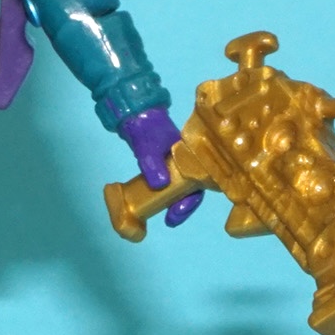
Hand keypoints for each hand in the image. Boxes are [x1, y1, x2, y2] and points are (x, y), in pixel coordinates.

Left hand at [117, 106, 202, 226]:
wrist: (136, 115)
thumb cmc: (146, 129)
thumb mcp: (148, 148)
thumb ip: (152, 165)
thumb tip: (160, 185)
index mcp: (190, 156)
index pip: (198, 183)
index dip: (189, 202)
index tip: (175, 214)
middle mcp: (187, 161)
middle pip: (192, 188)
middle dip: (182, 206)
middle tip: (170, 220)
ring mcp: (176, 164)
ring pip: (181, 187)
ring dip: (174, 202)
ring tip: (165, 216)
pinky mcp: (165, 165)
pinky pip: (170, 183)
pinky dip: (166, 194)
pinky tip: (157, 203)